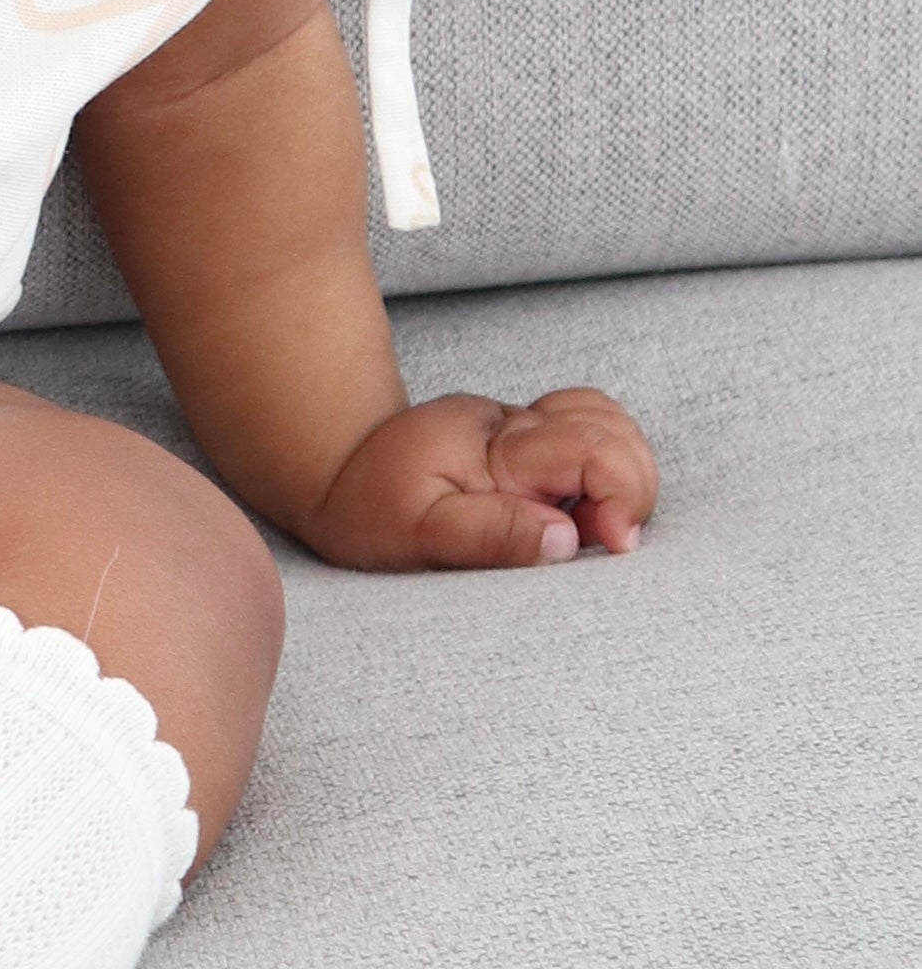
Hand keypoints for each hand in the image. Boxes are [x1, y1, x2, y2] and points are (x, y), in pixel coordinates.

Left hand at [306, 387, 658, 573]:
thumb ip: (491, 534)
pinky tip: (583, 506)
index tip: (614, 544)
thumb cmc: (369, 511)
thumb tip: (566, 539)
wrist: (335, 476)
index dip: (624, 495)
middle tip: (604, 541)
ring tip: (595, 525)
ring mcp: (523, 427)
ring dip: (624, 475)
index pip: (594, 448)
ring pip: (609, 425)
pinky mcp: (526, 440)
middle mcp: (516, 424)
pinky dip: (607, 466)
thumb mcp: (416, 534)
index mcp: (498, 444)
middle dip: (632, 489)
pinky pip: (590, 433)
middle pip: (614, 432)